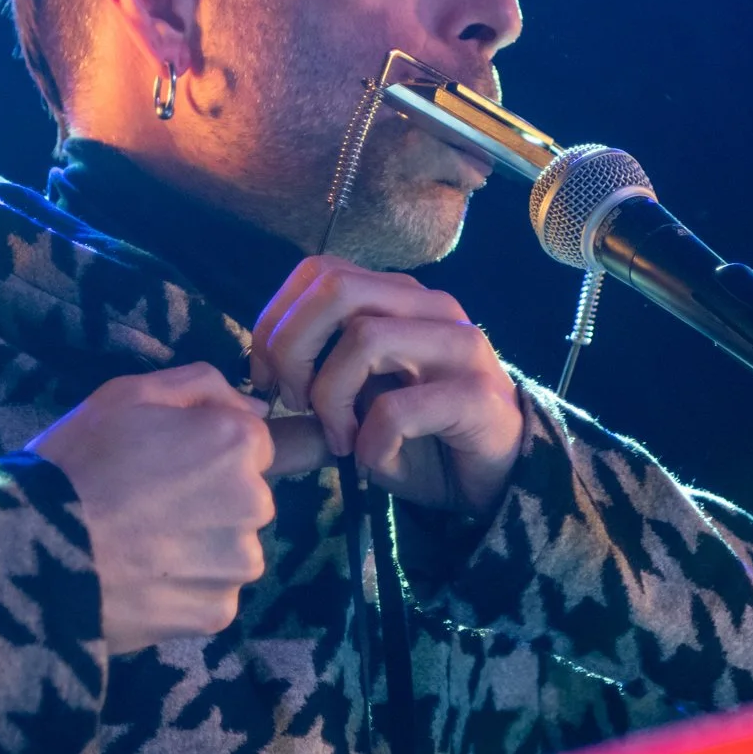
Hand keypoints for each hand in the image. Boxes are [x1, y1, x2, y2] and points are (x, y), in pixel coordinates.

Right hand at [28, 363, 315, 655]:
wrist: (32, 551)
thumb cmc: (76, 463)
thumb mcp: (127, 395)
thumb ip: (201, 386)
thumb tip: (257, 407)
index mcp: (236, 443)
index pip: (252, 445)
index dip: (206, 452)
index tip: (163, 465)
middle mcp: (254, 502)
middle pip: (246, 498)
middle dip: (211, 500)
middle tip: (145, 506)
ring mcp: (238, 562)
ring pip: (232, 549)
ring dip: (200, 548)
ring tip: (140, 548)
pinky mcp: (218, 612)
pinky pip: (212, 594)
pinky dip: (184, 591)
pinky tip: (142, 581)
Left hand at [248, 256, 524, 515]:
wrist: (492, 482)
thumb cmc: (418, 437)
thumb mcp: (357, 398)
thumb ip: (316, 371)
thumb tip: (260, 370)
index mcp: (398, 297)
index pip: (319, 271)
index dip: (275, 320)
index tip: (266, 377)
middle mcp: (431, 308)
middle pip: (336, 289)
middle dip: (293, 347)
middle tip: (293, 401)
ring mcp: (460, 347)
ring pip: (365, 338)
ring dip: (330, 397)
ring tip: (336, 437)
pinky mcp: (478, 397)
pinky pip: (397, 408)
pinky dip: (368, 442)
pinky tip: (372, 461)